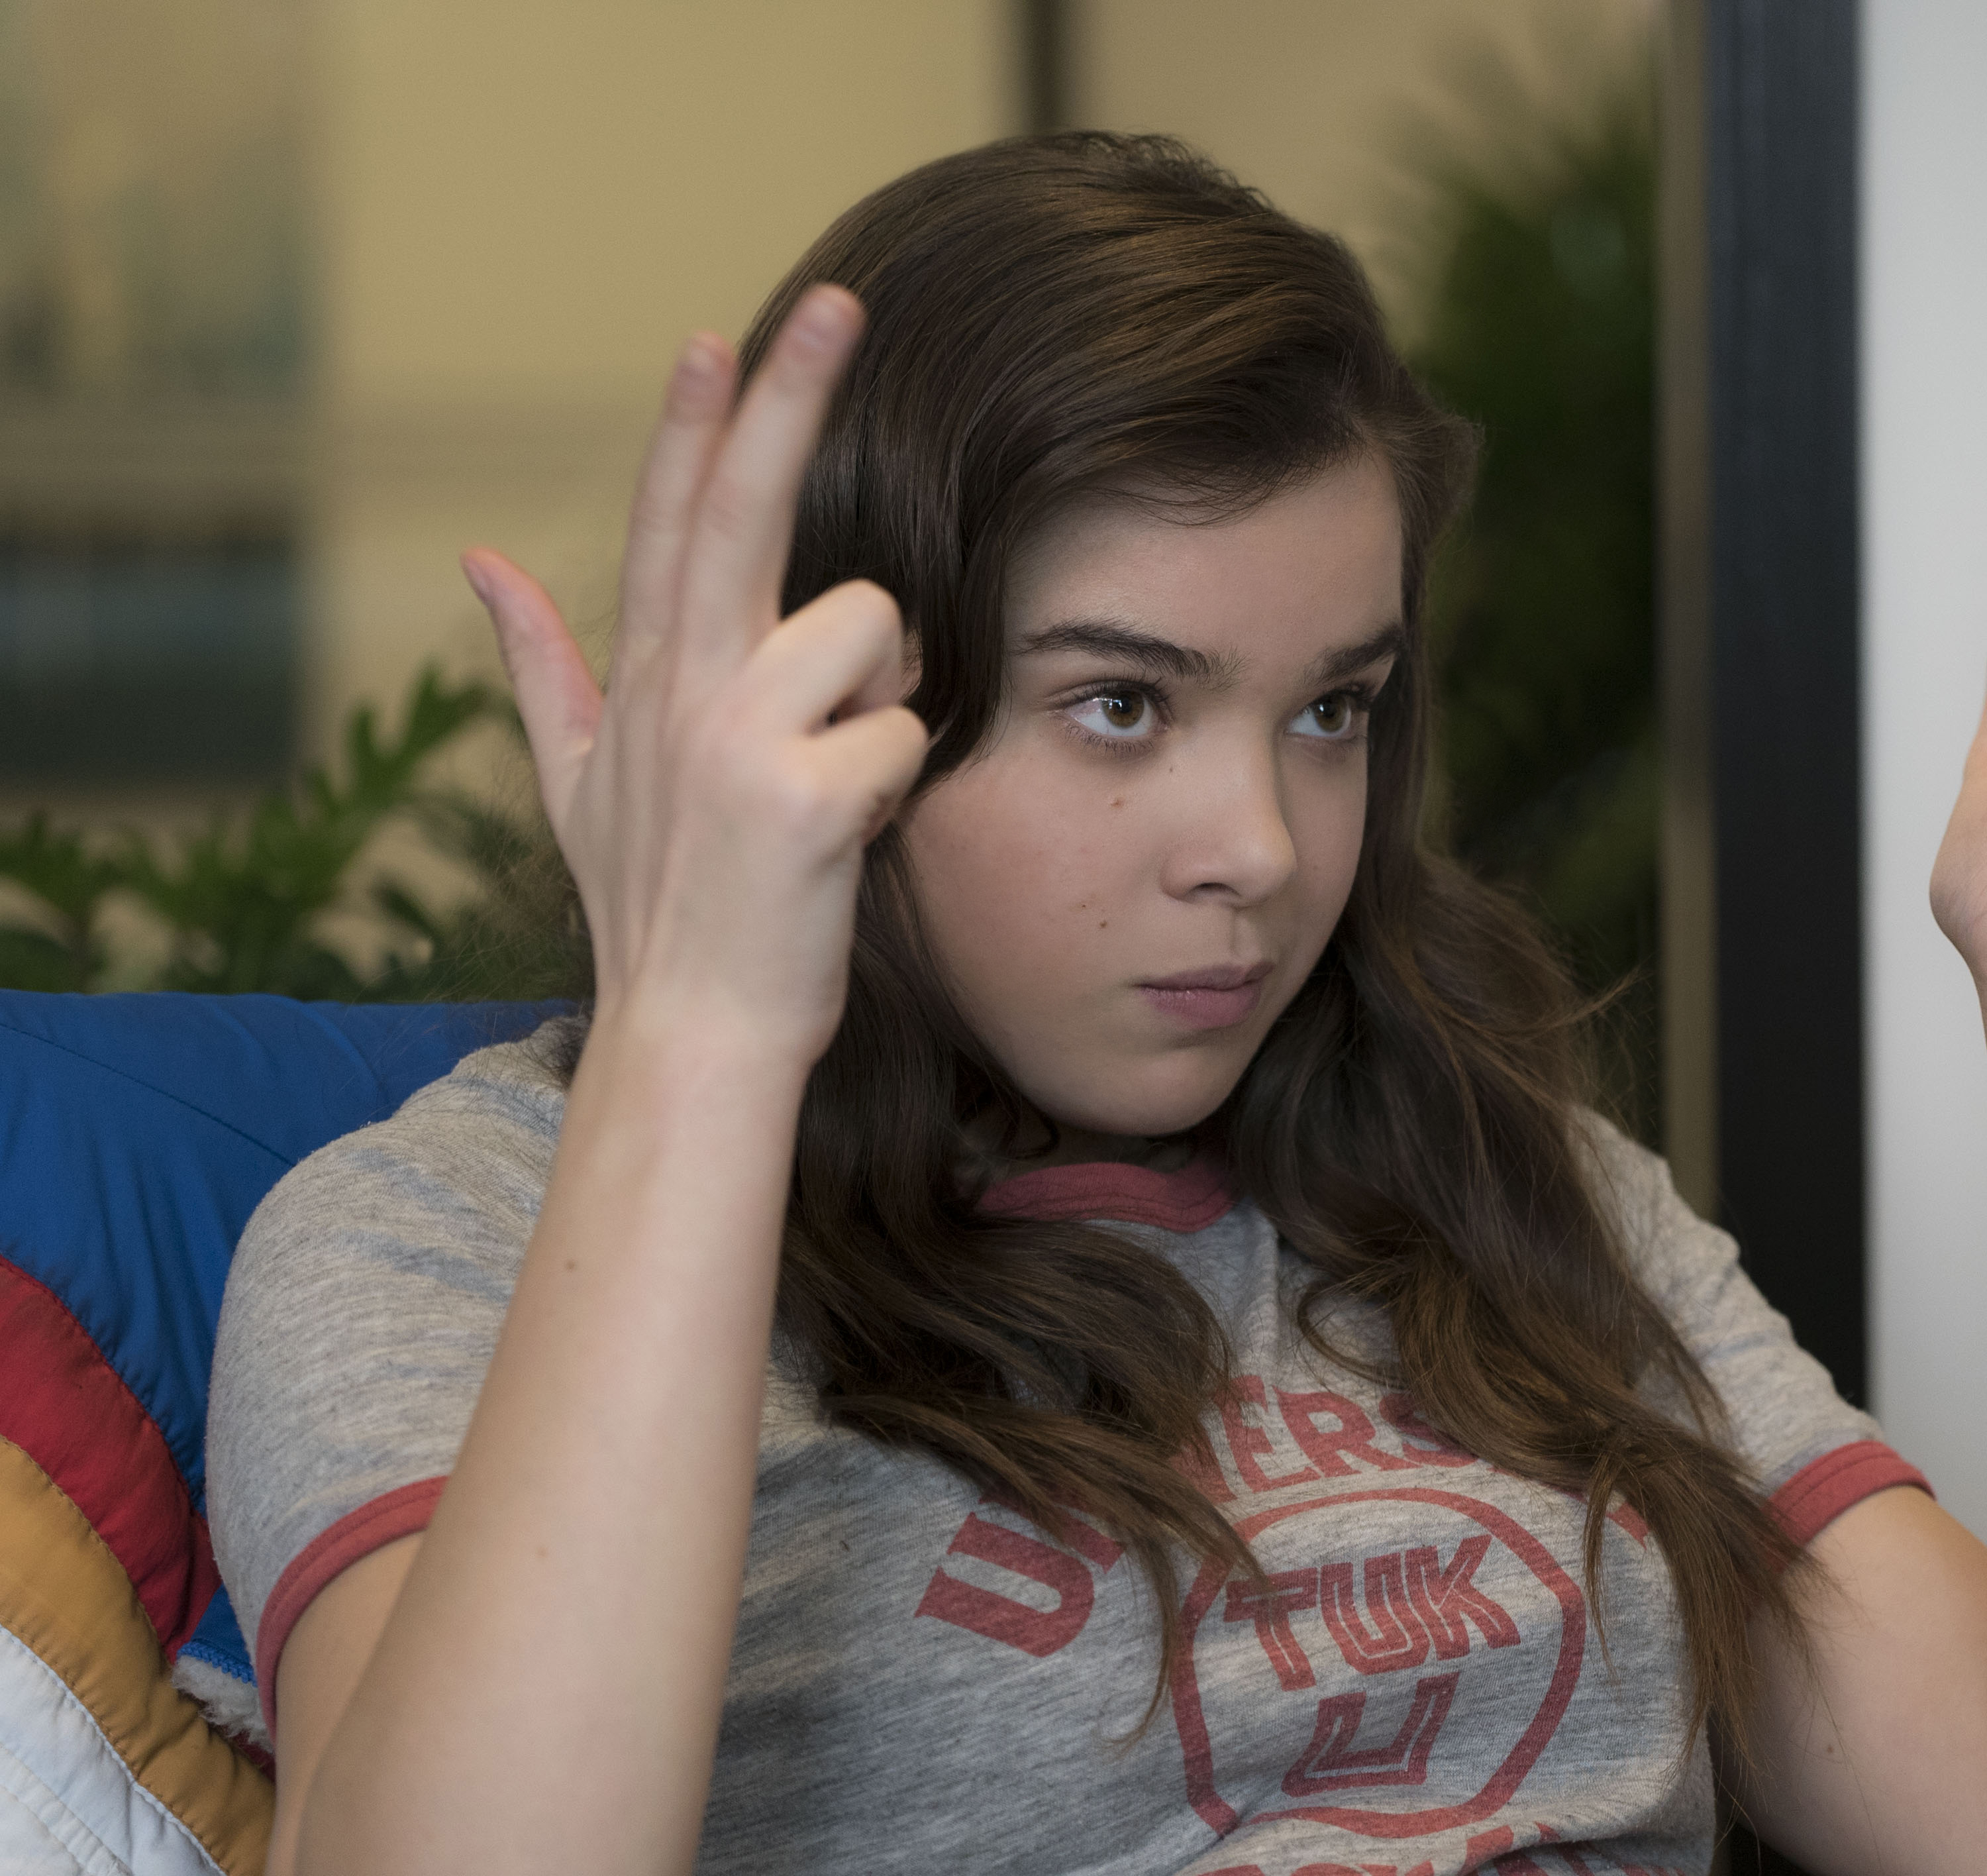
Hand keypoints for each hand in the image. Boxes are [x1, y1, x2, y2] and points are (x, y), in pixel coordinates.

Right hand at [461, 288, 929, 1069]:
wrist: (692, 1032)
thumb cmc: (657, 907)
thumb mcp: (577, 782)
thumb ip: (538, 662)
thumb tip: (478, 560)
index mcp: (647, 678)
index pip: (671, 521)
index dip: (692, 424)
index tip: (714, 335)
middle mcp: (683, 690)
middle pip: (742, 512)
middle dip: (788, 398)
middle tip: (834, 305)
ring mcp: (736, 739)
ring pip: (871, 630)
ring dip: (880, 703)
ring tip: (834, 783)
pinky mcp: (799, 797)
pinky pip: (903, 737)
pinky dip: (896, 789)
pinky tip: (849, 837)